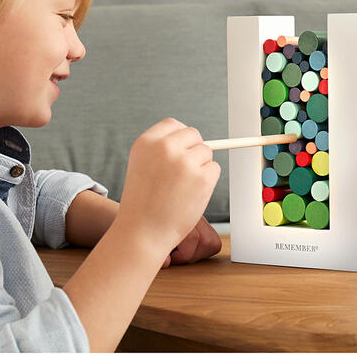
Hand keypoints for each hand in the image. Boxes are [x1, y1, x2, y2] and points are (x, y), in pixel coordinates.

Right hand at [115, 118, 220, 261]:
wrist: (143, 232)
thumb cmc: (144, 202)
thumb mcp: (141, 165)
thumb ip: (162, 149)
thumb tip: (193, 141)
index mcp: (147, 142)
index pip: (173, 124)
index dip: (179, 138)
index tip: (180, 151)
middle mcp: (166, 147)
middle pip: (194, 135)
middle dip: (193, 151)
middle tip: (182, 173)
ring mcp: (185, 161)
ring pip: (206, 152)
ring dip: (200, 168)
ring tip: (182, 188)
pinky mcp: (202, 177)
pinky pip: (215, 169)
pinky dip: (208, 181)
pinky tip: (191, 194)